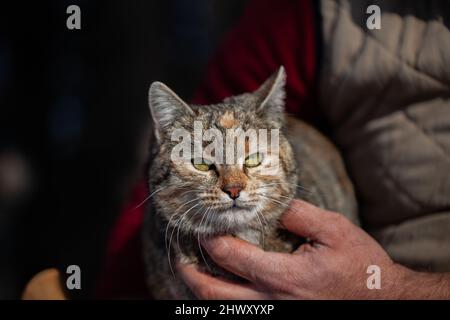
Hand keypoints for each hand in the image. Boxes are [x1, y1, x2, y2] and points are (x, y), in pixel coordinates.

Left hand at [178, 199, 417, 298]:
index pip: (231, 257)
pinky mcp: (280, 318)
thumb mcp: (334, 230)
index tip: (201, 226)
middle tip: (179, 257)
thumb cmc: (360, 266)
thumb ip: (297, 214)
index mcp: (284, 277)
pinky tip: (219, 286)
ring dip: (201, 291)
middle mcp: (272, 302)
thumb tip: (268, 202)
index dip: (210, 240)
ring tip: (190, 272)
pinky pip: (240, 312)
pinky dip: (222, 300)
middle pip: (214, 294)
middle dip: (190, 274)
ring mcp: (274, 315)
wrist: (381, 301)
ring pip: (223, 309)